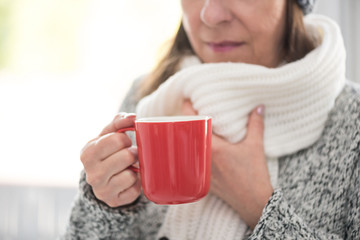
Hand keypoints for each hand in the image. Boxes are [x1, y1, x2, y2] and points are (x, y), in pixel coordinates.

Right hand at [80, 113, 140, 206]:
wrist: (103, 179)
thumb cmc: (108, 152)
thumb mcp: (108, 135)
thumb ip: (119, 122)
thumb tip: (133, 117)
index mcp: (87, 153)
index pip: (117, 139)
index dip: (125, 139)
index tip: (123, 142)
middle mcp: (91, 174)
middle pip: (126, 156)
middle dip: (132, 153)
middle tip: (129, 155)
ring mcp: (101, 190)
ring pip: (130, 175)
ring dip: (135, 169)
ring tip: (129, 167)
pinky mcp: (113, 201)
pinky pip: (135, 189)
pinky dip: (137, 183)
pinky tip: (129, 180)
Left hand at [181, 100, 272, 228]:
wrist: (253, 202)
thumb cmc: (254, 175)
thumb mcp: (256, 147)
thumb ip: (256, 124)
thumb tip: (259, 107)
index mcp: (212, 147)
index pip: (193, 123)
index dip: (187, 109)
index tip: (187, 99)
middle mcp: (202, 158)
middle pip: (185, 134)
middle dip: (185, 122)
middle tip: (190, 111)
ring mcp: (200, 170)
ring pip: (186, 148)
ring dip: (187, 137)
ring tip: (191, 127)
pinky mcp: (202, 179)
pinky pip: (191, 161)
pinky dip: (192, 151)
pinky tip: (197, 147)